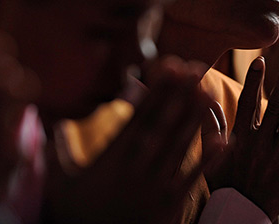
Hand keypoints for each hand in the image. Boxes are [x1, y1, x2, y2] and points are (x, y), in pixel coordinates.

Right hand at [44, 56, 220, 223]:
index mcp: (112, 158)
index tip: (168, 68)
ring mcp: (155, 186)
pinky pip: (192, 177)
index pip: (138, 117)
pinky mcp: (169, 205)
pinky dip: (209, 158)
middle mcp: (136, 167)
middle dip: (180, 95)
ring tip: (208, 92)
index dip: (155, 92)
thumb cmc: (77, 216)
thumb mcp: (60, 183)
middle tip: (196, 69)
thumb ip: (58, 151)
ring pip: (179, 145)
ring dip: (195, 117)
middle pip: (162, 124)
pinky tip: (224, 139)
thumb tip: (54, 125)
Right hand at [206, 55, 278, 220]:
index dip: (254, 80)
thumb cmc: (224, 185)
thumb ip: (210, 128)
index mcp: (239, 138)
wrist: (239, 216)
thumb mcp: (210, 156)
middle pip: (273, 106)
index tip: (261, 60)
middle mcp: (258, 144)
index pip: (247, 102)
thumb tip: (207, 101)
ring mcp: (276, 157)